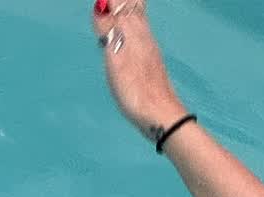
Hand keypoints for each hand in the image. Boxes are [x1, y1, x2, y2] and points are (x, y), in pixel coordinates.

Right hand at [89, 0, 185, 142]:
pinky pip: (142, 32)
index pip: (119, 2)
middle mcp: (143, 34)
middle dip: (121, 1)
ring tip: (116, 7)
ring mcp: (150, 48)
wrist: (162, 117)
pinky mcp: (153, 62)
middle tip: (110, 4)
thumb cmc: (136, 91)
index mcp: (131, 31)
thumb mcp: (114, 59)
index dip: (108, 2)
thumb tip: (101, 6)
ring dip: (127, 9)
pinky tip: (129, 31)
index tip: (101, 4)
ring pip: (139, 17)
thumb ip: (107, 31)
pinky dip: (133, 24)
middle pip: (133, 5)